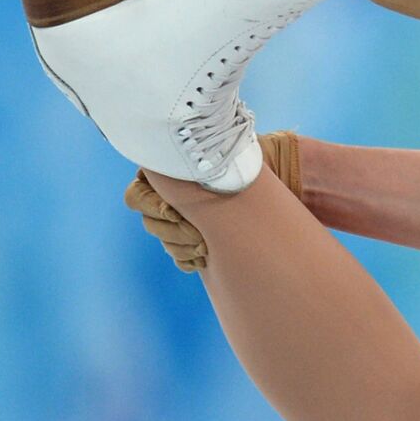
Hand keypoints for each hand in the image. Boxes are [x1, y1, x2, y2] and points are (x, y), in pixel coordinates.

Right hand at [125, 131, 302, 271]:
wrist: (282, 179)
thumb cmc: (246, 163)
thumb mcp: (214, 161)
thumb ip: (183, 169)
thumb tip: (151, 171)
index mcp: (170, 173)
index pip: (137, 195)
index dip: (151, 206)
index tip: (173, 212)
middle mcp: (174, 196)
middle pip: (149, 221)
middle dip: (172, 230)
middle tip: (198, 235)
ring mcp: (186, 219)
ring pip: (165, 240)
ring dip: (182, 246)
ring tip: (206, 246)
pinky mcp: (201, 238)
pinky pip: (181, 256)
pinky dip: (188, 258)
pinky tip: (204, 257)